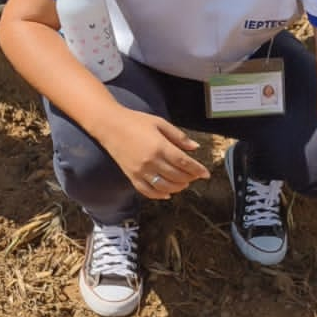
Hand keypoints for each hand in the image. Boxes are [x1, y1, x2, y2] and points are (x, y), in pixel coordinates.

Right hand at [96, 110, 210, 199]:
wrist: (110, 126)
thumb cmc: (136, 121)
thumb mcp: (160, 123)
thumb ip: (179, 137)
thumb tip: (195, 148)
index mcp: (160, 146)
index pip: (184, 163)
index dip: (197, 170)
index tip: (206, 174)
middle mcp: (151, 161)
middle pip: (176, 176)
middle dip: (189, 178)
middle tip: (195, 176)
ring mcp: (140, 171)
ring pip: (164, 186)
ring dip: (178, 187)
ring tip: (184, 183)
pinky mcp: (131, 176)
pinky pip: (148, 191)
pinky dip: (160, 195)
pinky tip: (168, 193)